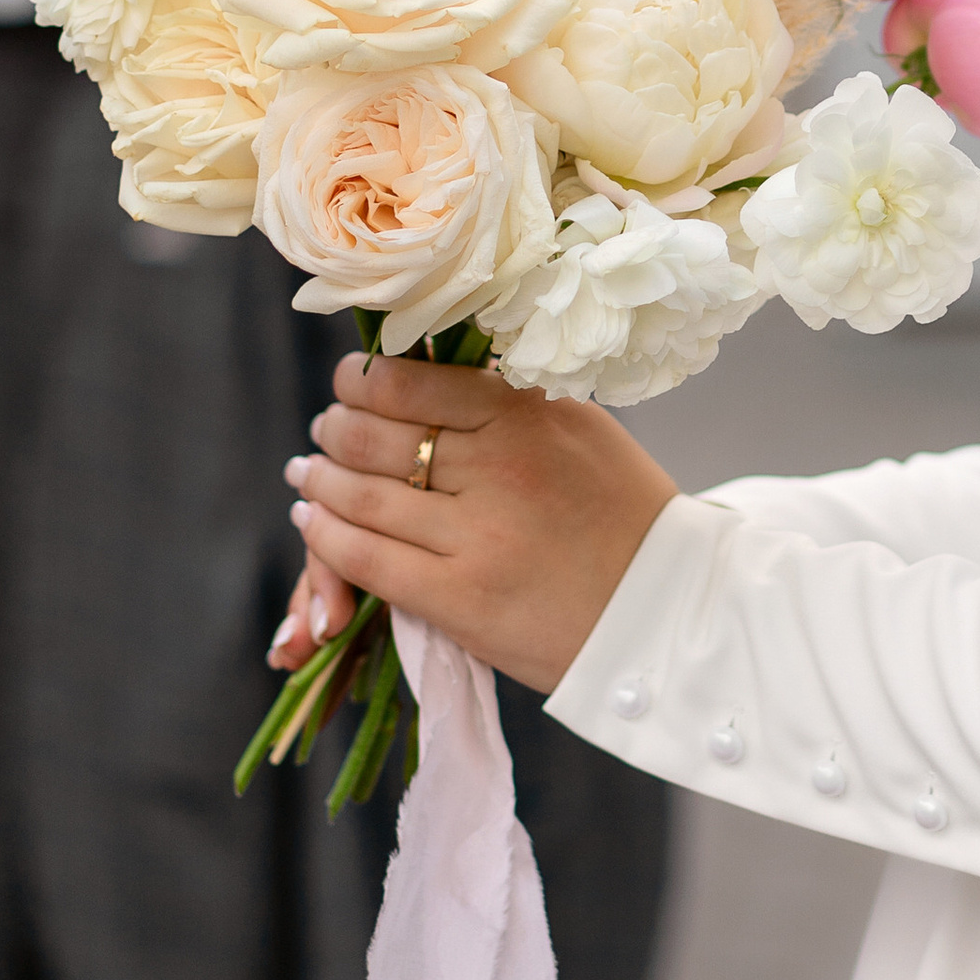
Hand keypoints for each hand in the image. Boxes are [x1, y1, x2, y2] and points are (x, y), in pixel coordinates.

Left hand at [274, 354, 679, 695]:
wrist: (668, 609)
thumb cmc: (627, 514)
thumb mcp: (580, 430)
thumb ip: (510, 400)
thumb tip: (430, 370)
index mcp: (528, 417)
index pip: (409, 383)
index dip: (361, 381)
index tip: (351, 384)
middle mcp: (498, 468)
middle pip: (373, 435)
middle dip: (334, 428)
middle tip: (325, 430)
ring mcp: (476, 537)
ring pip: (359, 495)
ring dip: (320, 480)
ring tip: (310, 473)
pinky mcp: (460, 600)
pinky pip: (366, 558)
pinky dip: (325, 536)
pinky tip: (315, 522)